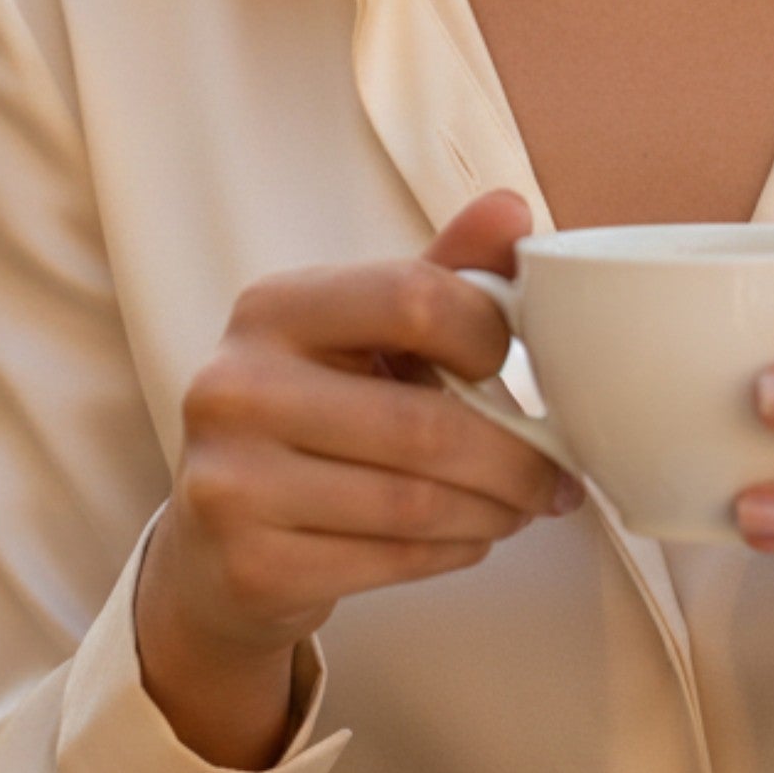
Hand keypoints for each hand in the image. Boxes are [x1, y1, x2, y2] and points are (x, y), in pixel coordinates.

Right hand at [136, 190, 581, 766]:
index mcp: (272, 308)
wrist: (217, 540)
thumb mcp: (369, 333)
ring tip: (521, 506)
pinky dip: (454, 551)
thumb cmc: (316, 414)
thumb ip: (442, 273)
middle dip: (517, 459)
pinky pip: (393, 560)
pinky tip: (467, 536)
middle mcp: (236, 387)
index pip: (414, 298)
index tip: (509, 366)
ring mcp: (232, 482)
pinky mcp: (250, 564)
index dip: (488, 335)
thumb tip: (511, 208)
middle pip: (427, 425)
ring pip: (417, 503)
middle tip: (556, 476)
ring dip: (495, 510)